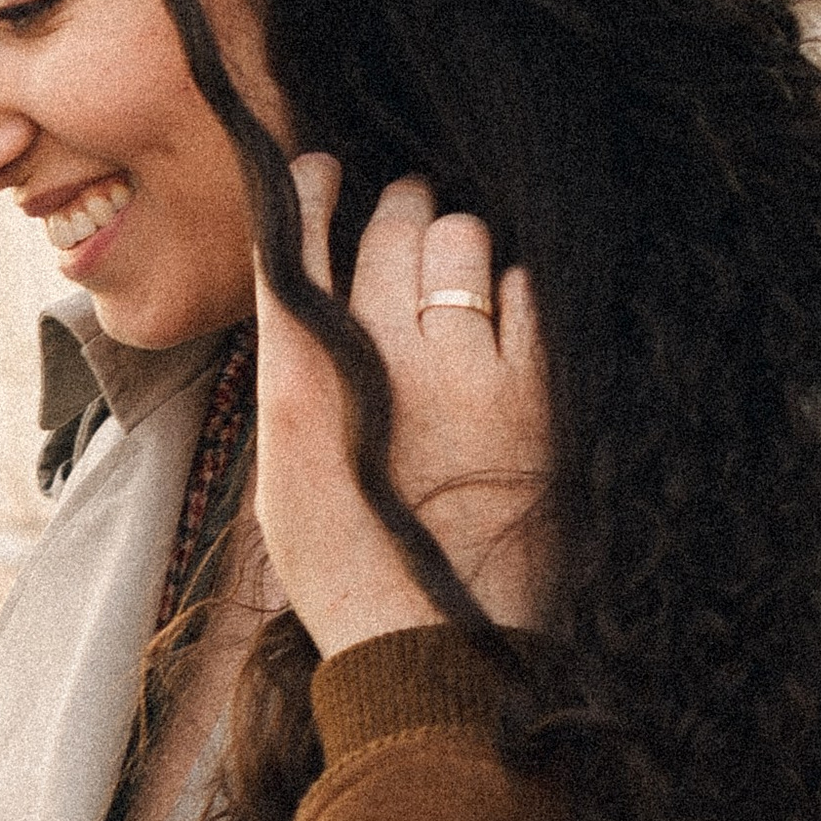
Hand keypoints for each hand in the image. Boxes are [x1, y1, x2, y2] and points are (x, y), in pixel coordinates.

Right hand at [254, 159, 551, 656]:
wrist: (433, 653)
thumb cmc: (349, 576)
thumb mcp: (285, 480)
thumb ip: (297, 377)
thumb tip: (314, 300)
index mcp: (304, 378)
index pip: (300, 243)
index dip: (309, 192)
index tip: (319, 167)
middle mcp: (383, 356)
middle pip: (394, 224)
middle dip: (396, 208)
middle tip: (400, 212)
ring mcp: (468, 369)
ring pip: (464, 243)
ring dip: (453, 241)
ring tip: (449, 265)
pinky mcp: (536, 392)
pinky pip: (526, 292)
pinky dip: (508, 291)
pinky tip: (496, 316)